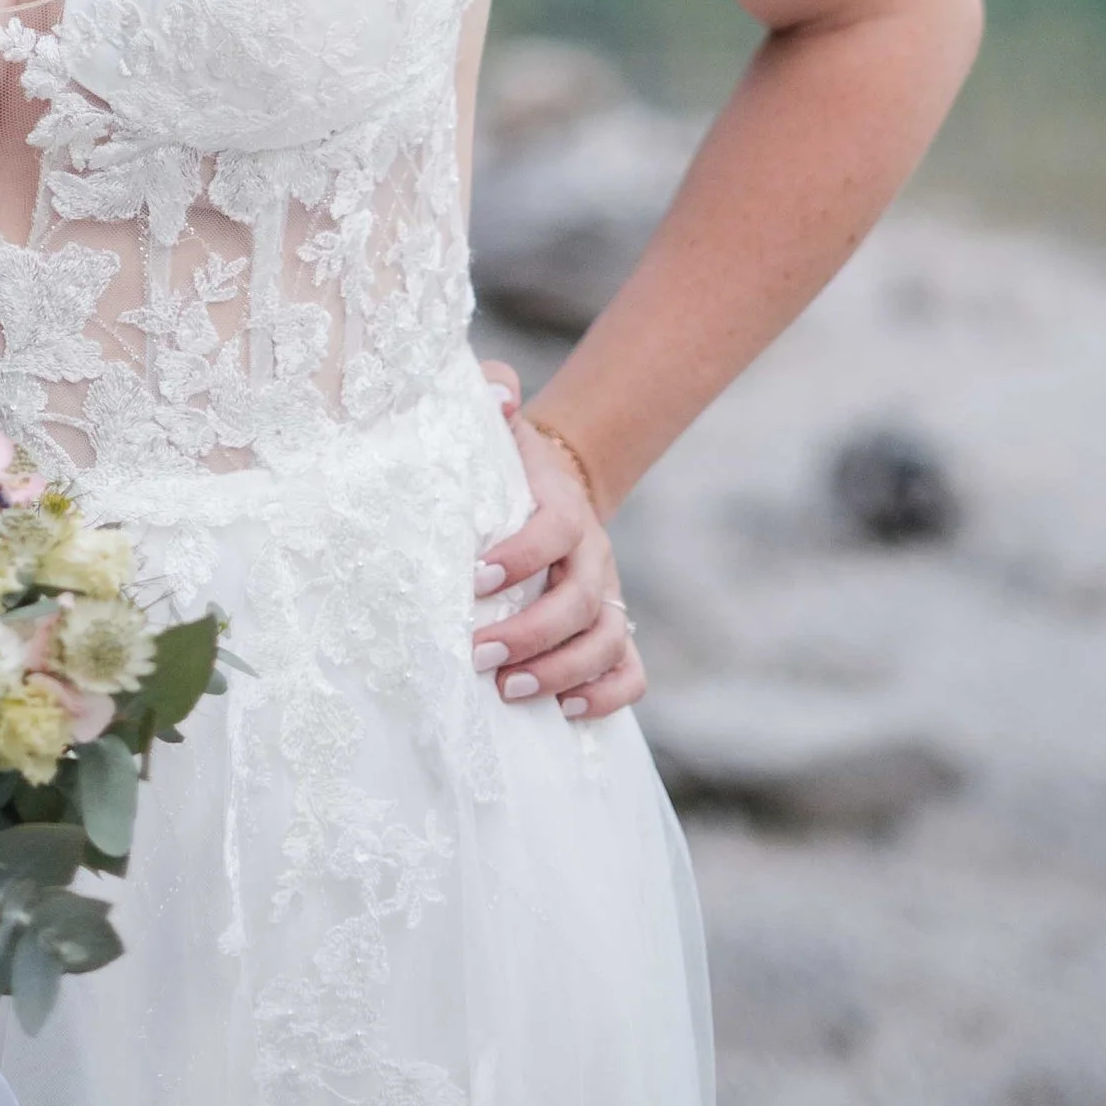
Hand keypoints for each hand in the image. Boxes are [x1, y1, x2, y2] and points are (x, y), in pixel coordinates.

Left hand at [470, 360, 646, 721]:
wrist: (552, 486)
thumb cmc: (509, 464)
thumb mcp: (498, 427)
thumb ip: (493, 395)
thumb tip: (497, 394)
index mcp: (563, 507)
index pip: (555, 529)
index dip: (521, 556)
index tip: (473, 579)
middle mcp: (593, 555)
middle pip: (581, 599)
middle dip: (532, 632)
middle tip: (479, 653)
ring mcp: (608, 595)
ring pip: (607, 640)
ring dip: (562, 671)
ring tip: (509, 689)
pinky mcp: (612, 629)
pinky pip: (632, 671)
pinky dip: (608, 696)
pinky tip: (567, 712)